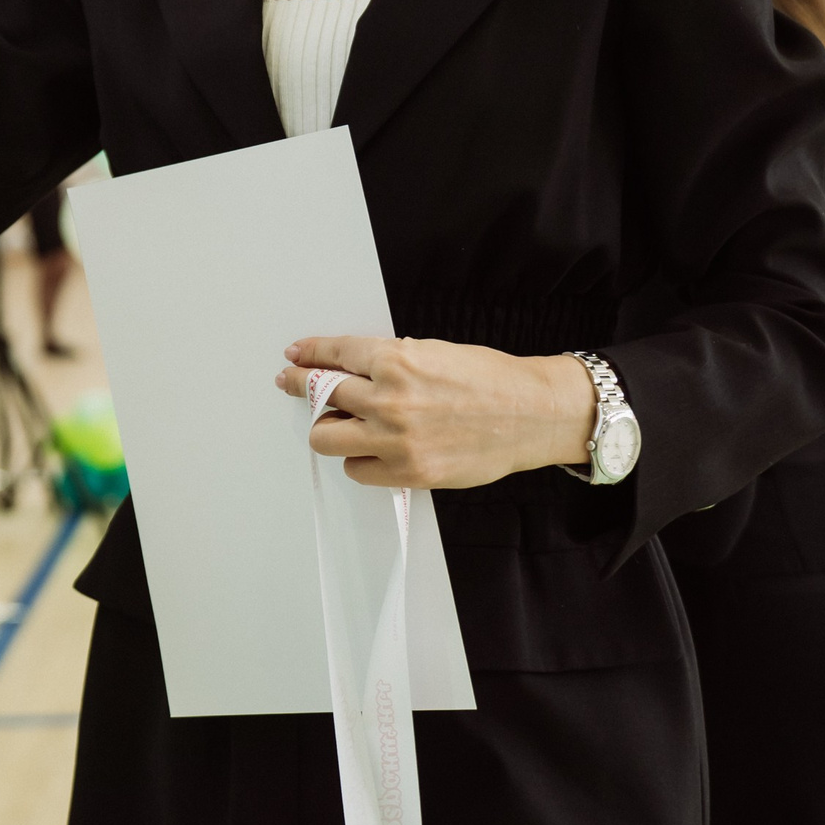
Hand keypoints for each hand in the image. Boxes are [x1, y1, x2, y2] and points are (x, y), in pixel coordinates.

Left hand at [275, 336, 596, 489]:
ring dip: (327, 428)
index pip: (334, 355)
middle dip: (302, 389)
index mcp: (396, 360)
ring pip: (326, 438)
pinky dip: (357, 459)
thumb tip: (344, 369)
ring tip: (338, 422)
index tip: (294, 358)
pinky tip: (370, 448)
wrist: (531, 414)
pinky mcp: (409, 472)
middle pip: (319, 396)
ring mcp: (397, 440)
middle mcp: (390, 400)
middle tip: (296, 386)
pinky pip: (357, 469)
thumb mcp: (432, 351)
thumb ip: (386, 361)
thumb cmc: (488, 379)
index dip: (309, 355)